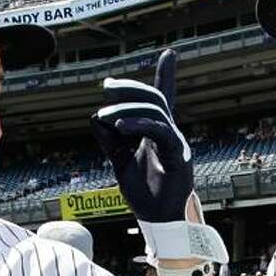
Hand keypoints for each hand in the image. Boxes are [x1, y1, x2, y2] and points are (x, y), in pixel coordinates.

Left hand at [90, 49, 192, 224]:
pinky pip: (160, 132)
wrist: (159, 221)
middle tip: (107, 87)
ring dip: (126, 109)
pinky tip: (119, 126)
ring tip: (105, 118)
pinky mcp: (179, 156)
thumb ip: (110, 142)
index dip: (166, 76)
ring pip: (156, 111)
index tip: (169, 54)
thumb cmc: (145, 195)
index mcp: (159, 134)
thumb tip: (96, 119)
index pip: (162, 100)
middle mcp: (170, 134)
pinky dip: (139, 125)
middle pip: (155, 99)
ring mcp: (177, 144)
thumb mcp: (120, 163)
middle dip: (130, 88)